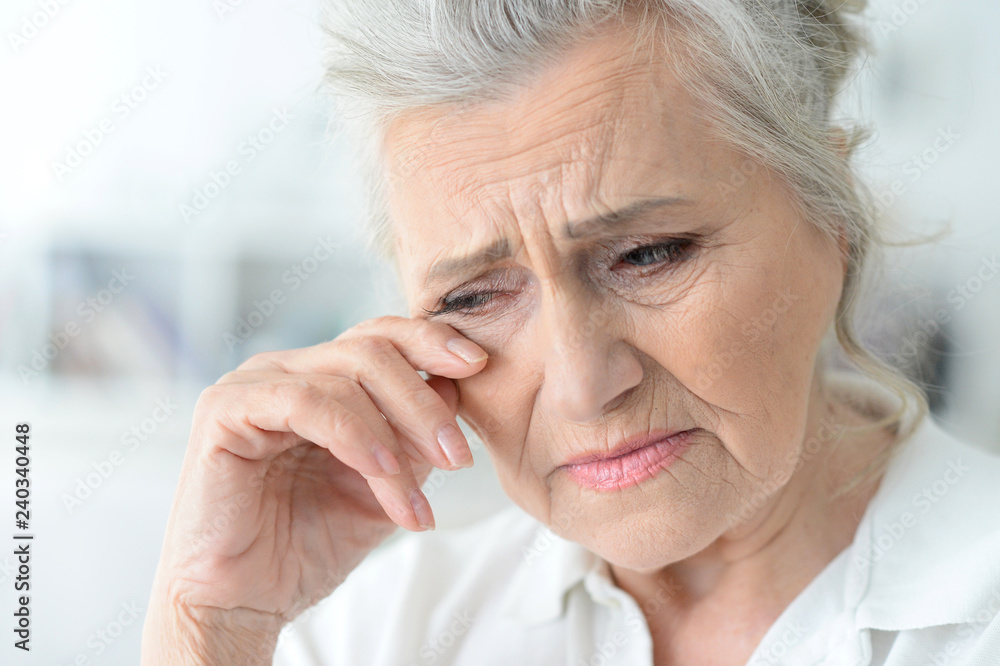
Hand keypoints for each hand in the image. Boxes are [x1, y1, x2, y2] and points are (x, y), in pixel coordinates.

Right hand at [142, 315, 488, 658]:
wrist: (246, 602)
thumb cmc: (306, 544)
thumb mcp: (384, 484)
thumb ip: (415, 437)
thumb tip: (458, 385)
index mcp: (320, 379)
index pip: (382, 337)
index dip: (432, 341)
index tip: (480, 365)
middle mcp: (286, 370)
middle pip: (373, 349)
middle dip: (425, 404)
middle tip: (458, 457)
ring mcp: (252, 384)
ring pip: (347, 375)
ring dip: (395, 437)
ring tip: (414, 498)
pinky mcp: (224, 410)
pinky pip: (305, 401)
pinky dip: (354, 434)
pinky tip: (379, 471)